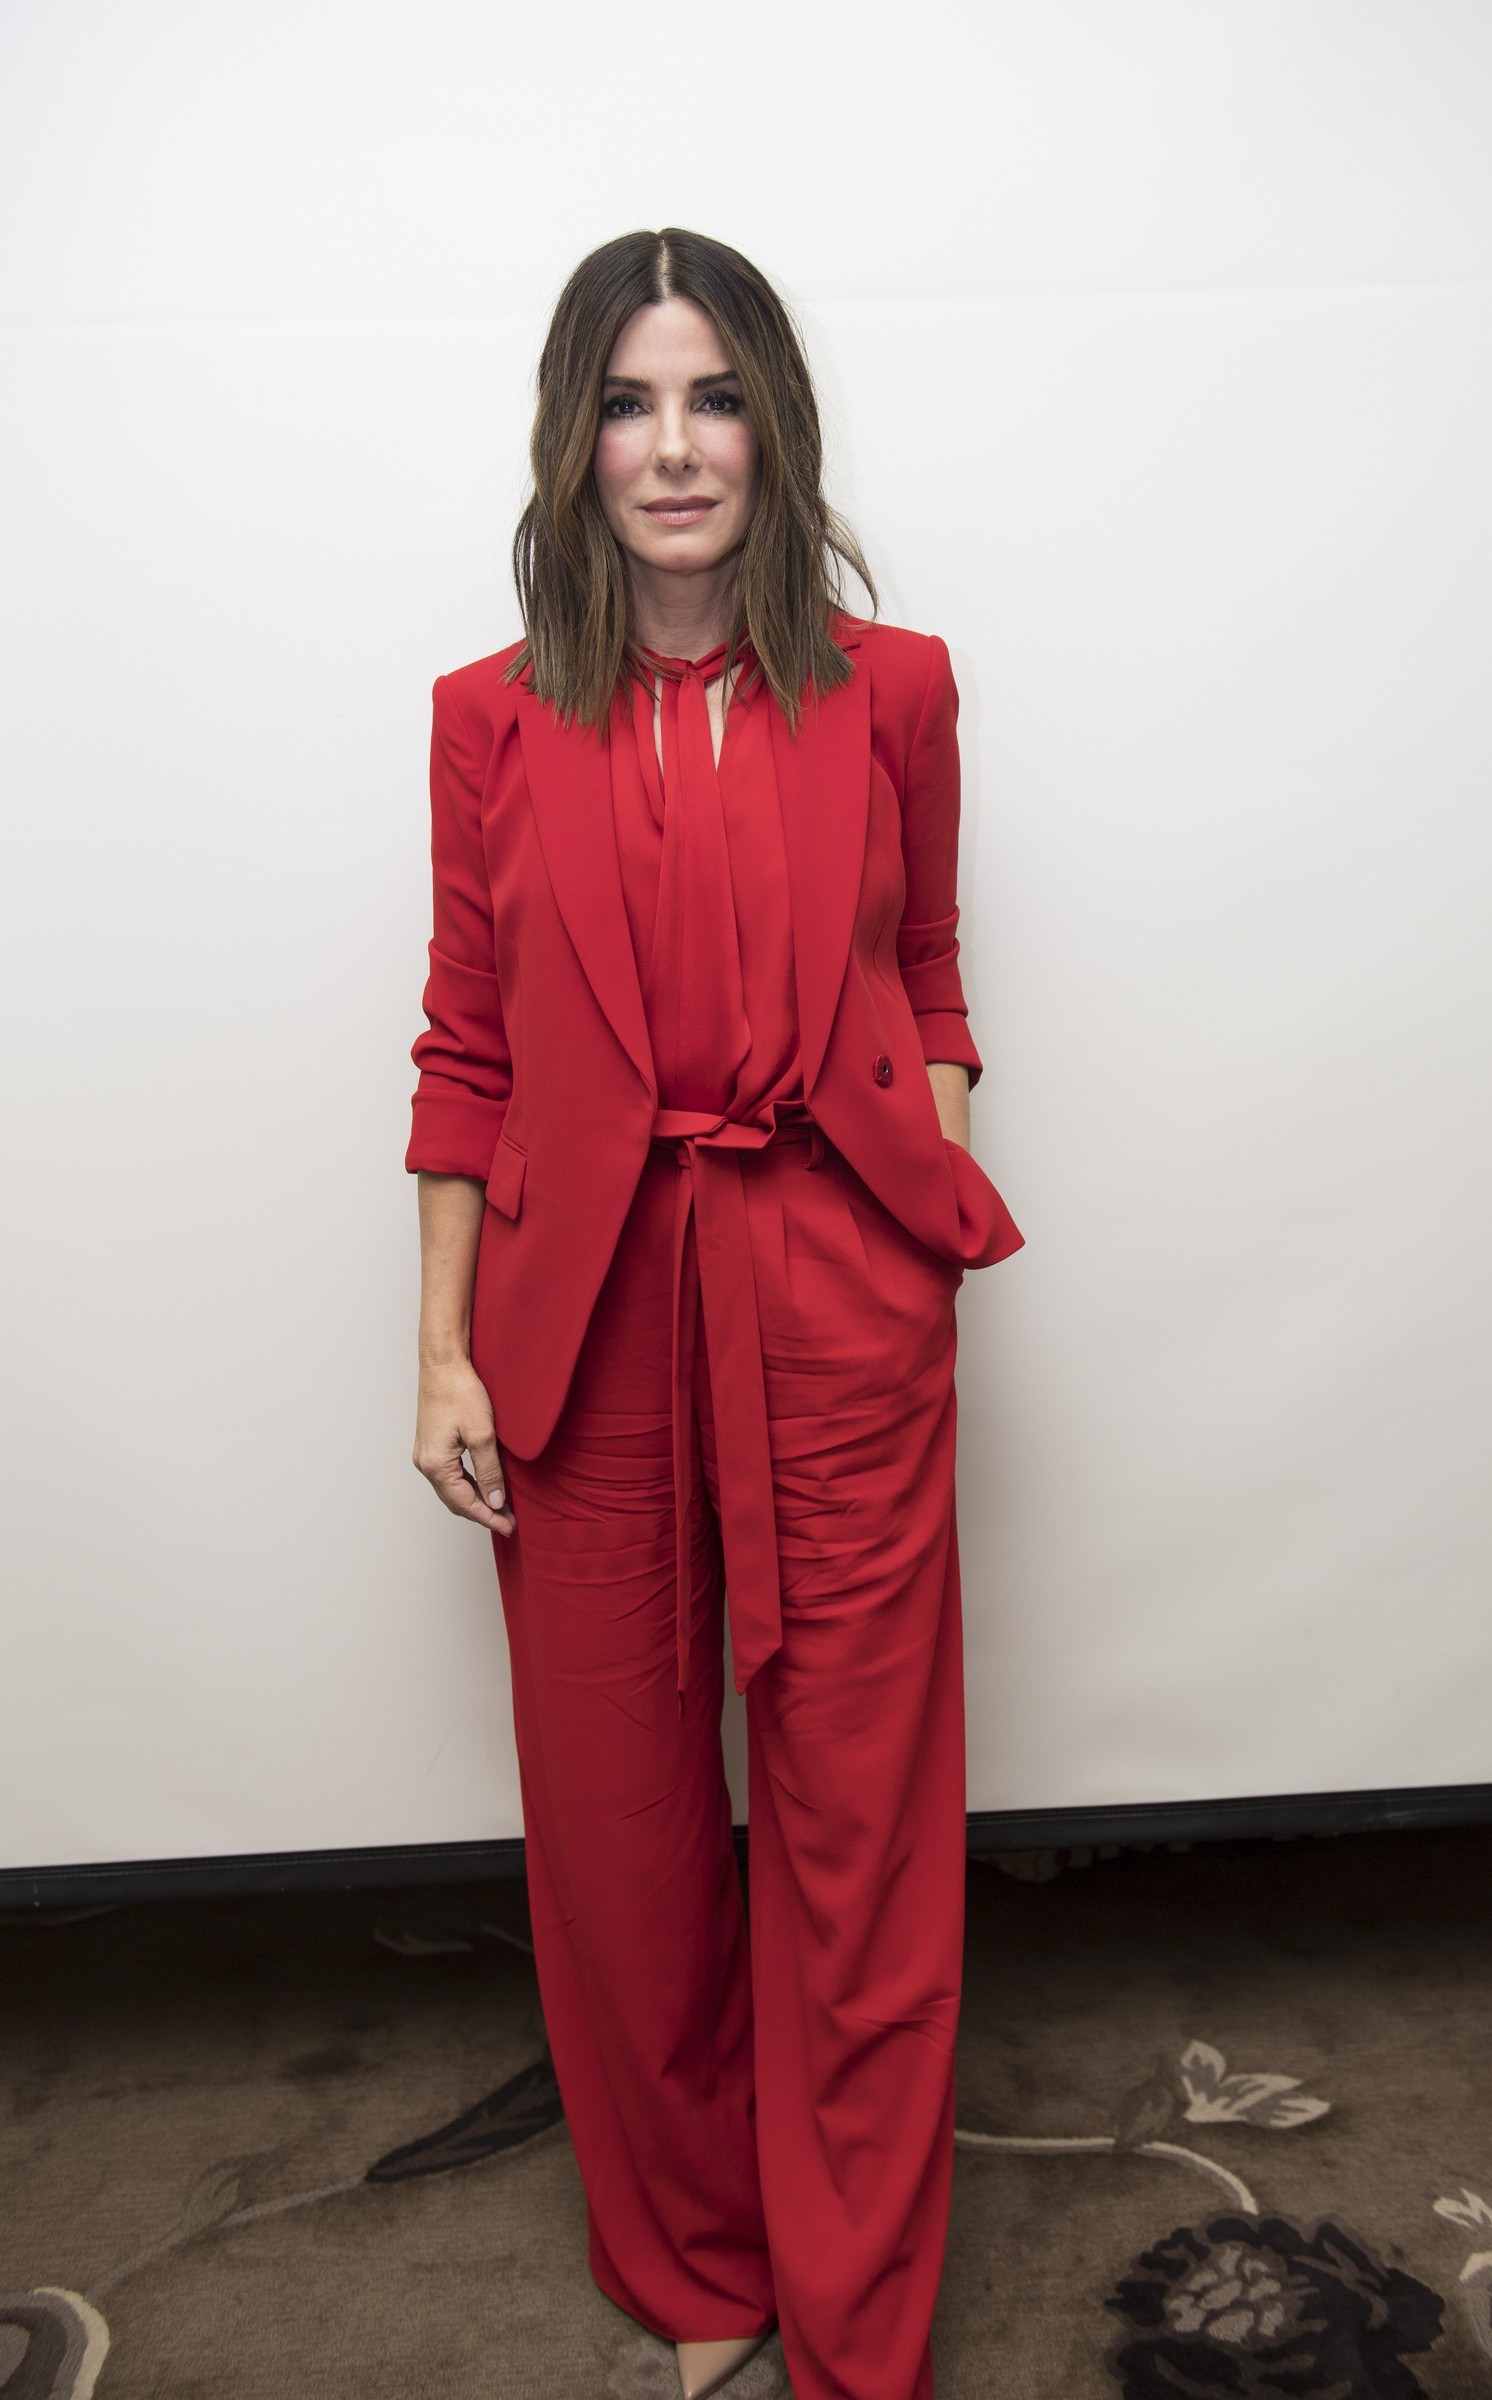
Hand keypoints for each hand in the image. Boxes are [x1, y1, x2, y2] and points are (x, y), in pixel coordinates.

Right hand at [413, 1356, 515, 1536]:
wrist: (443, 1364)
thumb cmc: (460, 1392)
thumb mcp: (482, 1434)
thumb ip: (489, 1471)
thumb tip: (494, 1502)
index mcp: (435, 1465)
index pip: (465, 1503)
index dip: (489, 1518)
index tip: (509, 1527)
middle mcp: (424, 1464)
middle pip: (455, 1501)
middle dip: (482, 1513)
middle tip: (508, 1521)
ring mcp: (425, 1454)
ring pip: (451, 1490)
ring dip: (475, 1500)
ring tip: (499, 1507)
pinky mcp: (430, 1445)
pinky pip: (448, 1476)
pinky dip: (466, 1486)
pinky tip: (483, 1485)